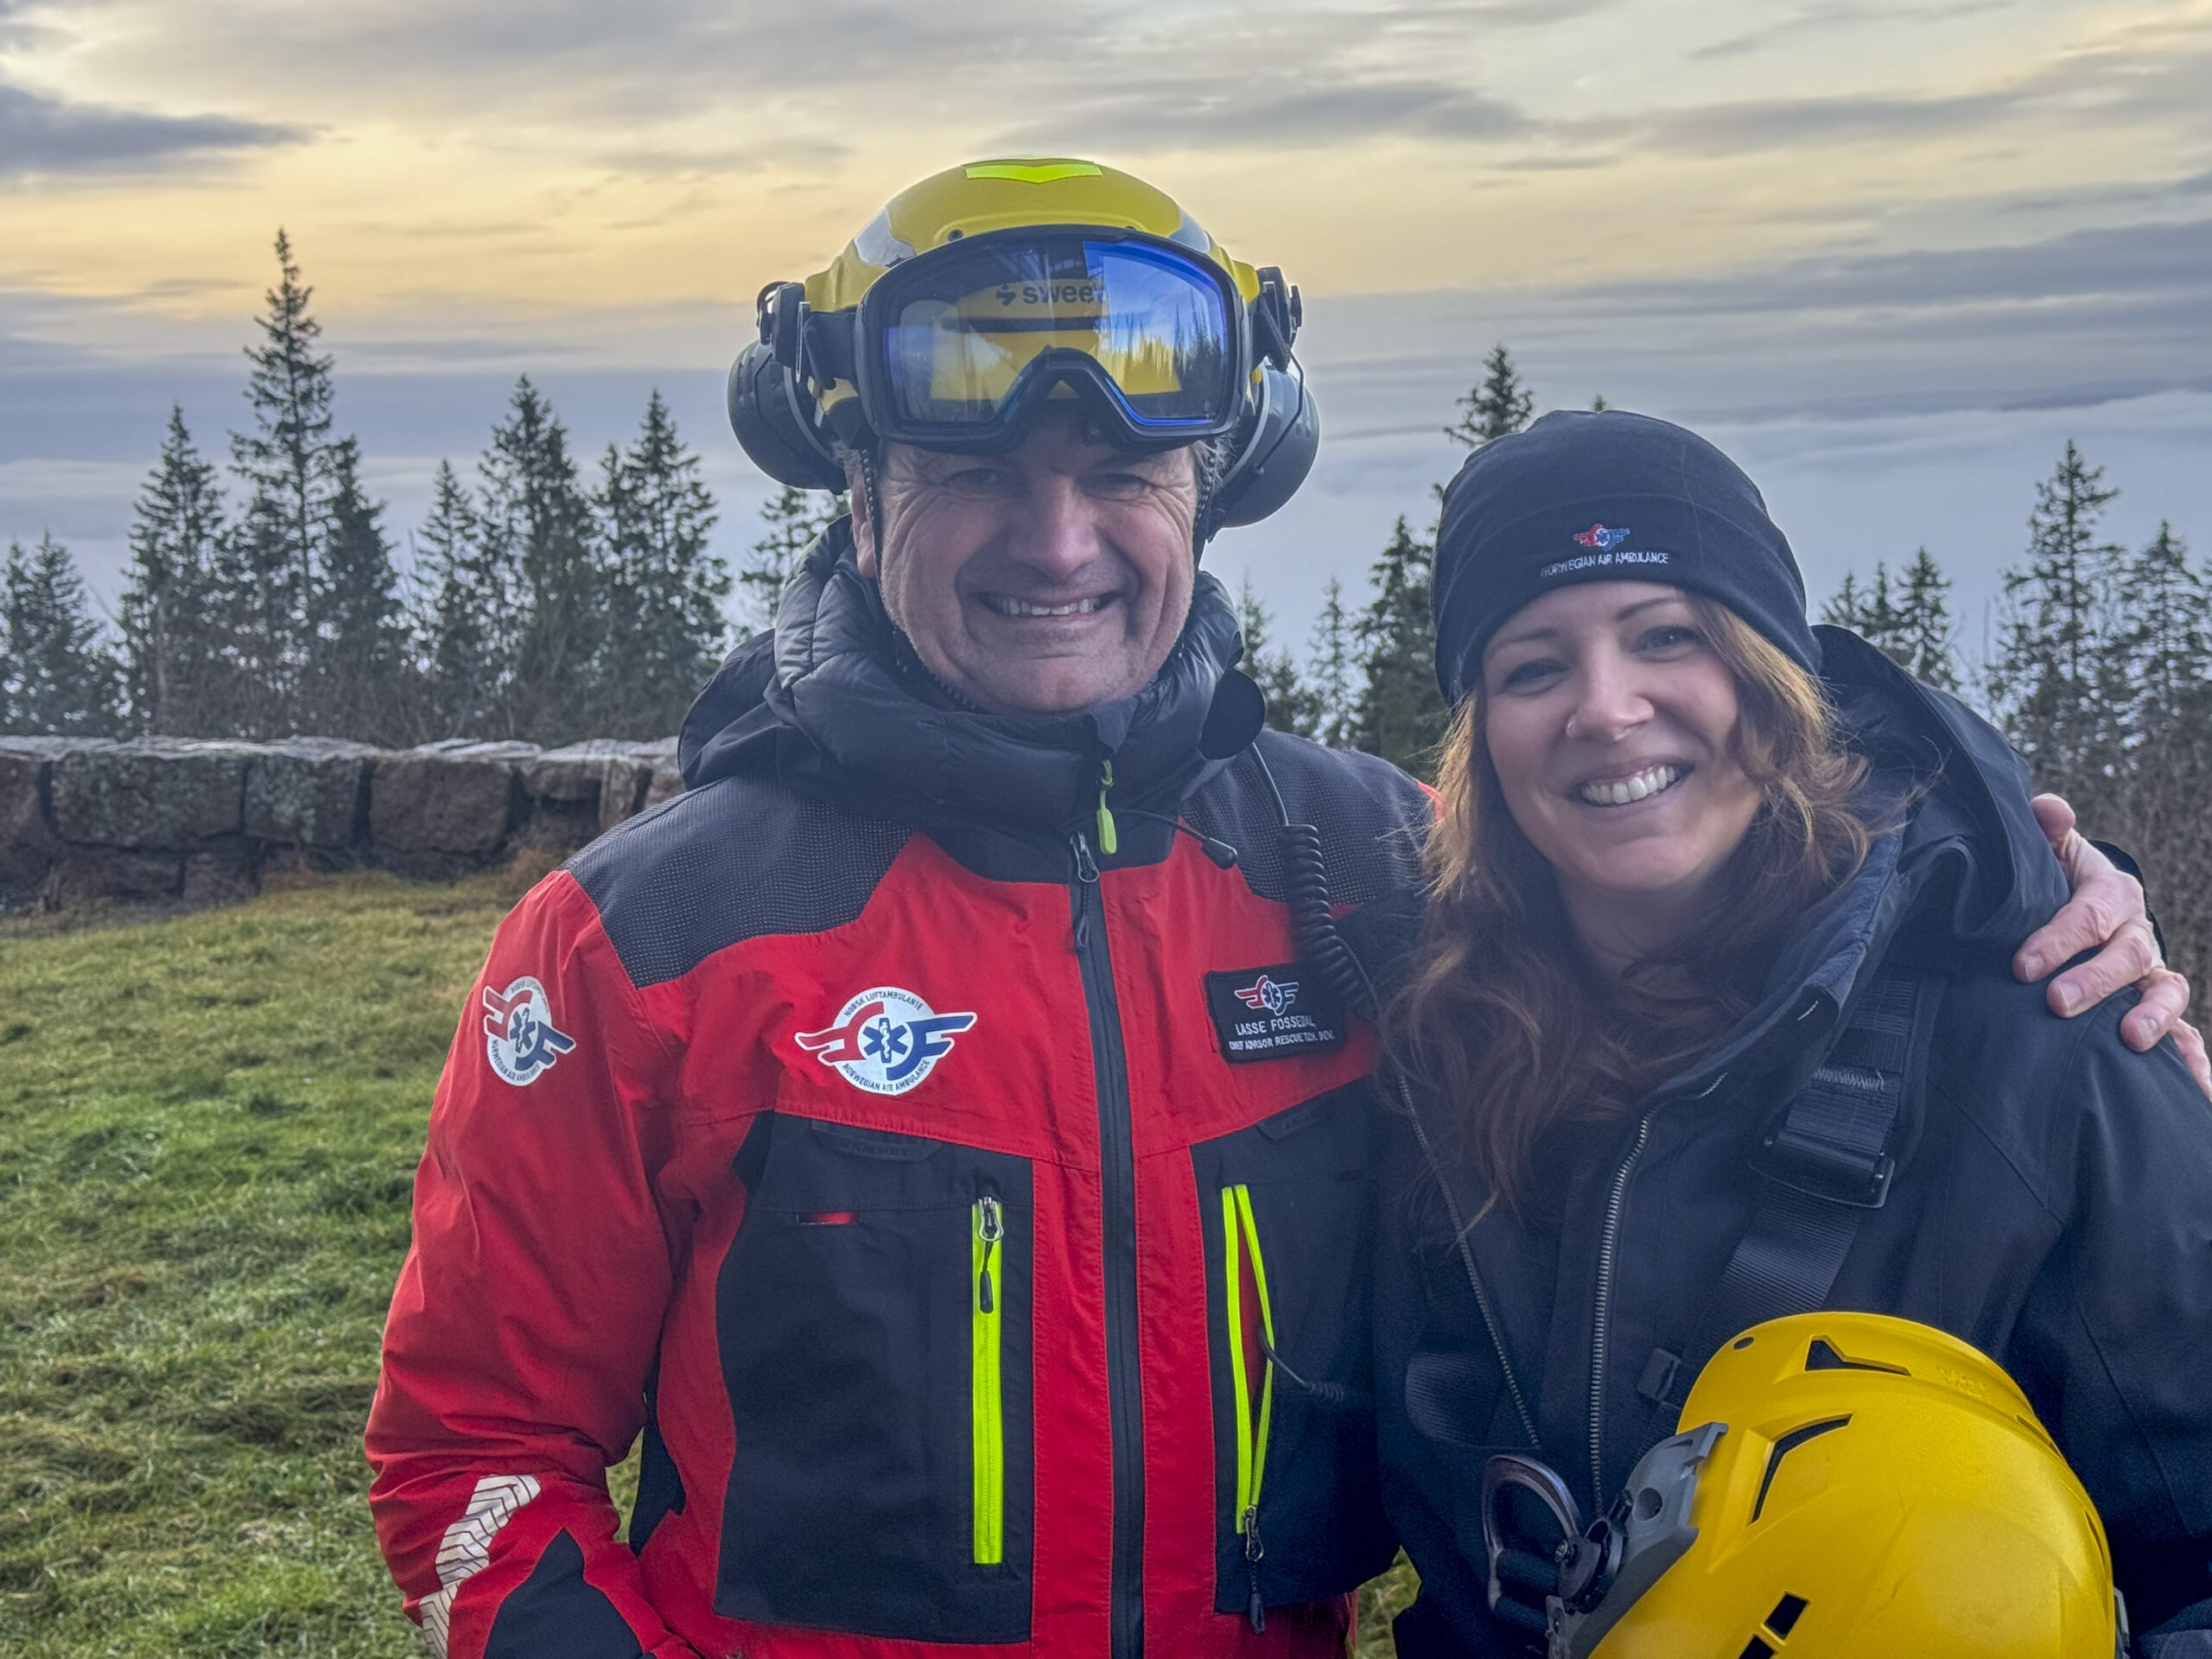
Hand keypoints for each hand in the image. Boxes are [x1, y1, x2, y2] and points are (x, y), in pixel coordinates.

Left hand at [2015, 794, 2208, 1096]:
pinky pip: (2186, 1036)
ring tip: (2129, 1040)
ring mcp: (2152, 973)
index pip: (2090, 914)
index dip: (2059, 938)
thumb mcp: (2050, 853)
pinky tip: (2198, 1092)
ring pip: (2166, 993)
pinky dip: (2194, 1061)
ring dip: (2153, 1017)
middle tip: (2056, 1002)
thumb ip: (2047, 832)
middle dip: (2094, 981)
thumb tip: (2047, 807)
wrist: (2074, 903)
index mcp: (2112, 894)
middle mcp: (2138, 934)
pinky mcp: (2158, 1006)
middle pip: (2127, 957)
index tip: (2022, 965)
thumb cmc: (2054, 882)